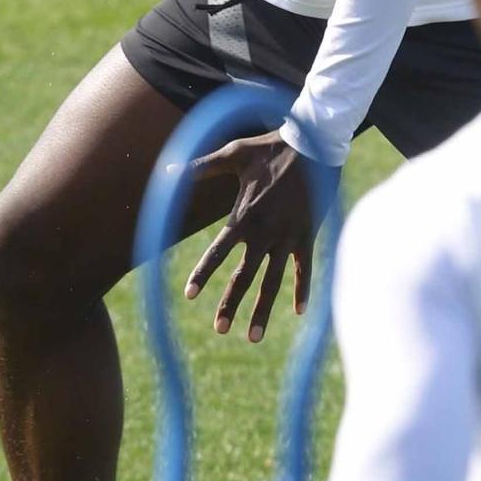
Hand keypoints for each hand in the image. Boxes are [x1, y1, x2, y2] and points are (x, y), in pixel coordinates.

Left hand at [183, 131, 333, 342]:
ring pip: (273, 281)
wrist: (314, 143)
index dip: (203, 274)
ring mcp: (288, 236)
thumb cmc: (270, 147)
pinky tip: (299, 312)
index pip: (218, 252)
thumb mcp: (233, 154)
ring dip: (263, 310)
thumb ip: (200, 167)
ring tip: (252, 337)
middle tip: (219, 329)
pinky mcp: (308, 234)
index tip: (190, 295)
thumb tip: (166, 171)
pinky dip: (303, 290)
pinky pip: (305, 268)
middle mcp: (265, 232)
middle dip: (231, 304)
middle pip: (244, 276)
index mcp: (244, 216)